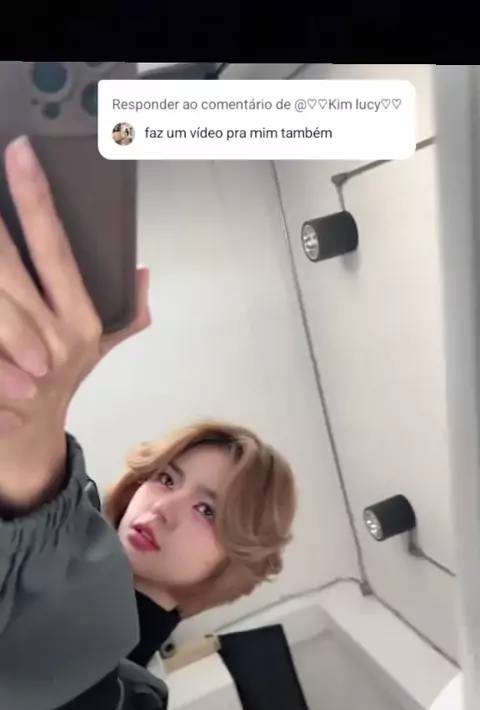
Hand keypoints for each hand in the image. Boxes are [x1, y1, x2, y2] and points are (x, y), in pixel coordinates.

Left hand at [0, 136, 150, 509]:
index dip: (37, 200)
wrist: (25, 447)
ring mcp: (18, 362)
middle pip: (9, 267)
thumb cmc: (55, 387)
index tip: (20, 154)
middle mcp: (52, 339)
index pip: (55, 249)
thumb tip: (142, 274)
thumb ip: (124, 315)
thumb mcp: (94, 350)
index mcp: (80, 323)